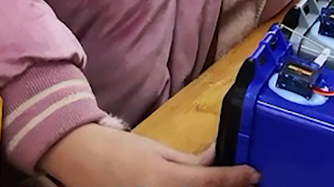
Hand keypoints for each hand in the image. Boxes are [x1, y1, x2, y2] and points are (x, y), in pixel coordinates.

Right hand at [39, 124, 258, 186]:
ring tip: (223, 185)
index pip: (210, 182)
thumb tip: (218, 159)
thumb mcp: (158, 150)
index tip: (254, 174)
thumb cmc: (118, 151)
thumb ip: (190, 161)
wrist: (79, 159)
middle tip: (243, 182)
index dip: (236, 178)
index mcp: (164, 180)